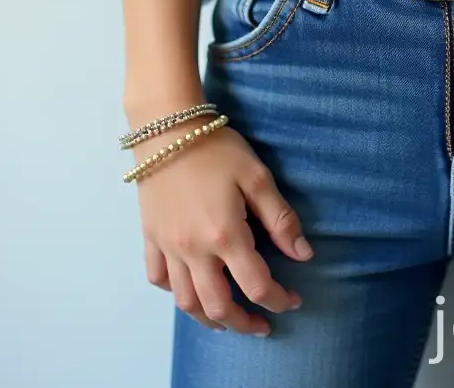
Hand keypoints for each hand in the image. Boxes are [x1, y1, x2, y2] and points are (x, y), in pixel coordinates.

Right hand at [134, 123, 312, 335]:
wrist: (166, 128)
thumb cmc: (216, 148)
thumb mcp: (257, 177)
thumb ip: (280, 219)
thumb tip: (303, 254)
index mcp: (225, 235)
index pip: (257, 285)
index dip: (280, 300)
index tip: (294, 300)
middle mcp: (193, 250)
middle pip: (218, 307)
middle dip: (243, 323)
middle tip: (262, 325)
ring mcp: (168, 246)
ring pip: (185, 302)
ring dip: (209, 318)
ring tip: (228, 321)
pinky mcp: (150, 237)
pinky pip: (158, 278)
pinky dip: (174, 293)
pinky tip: (190, 290)